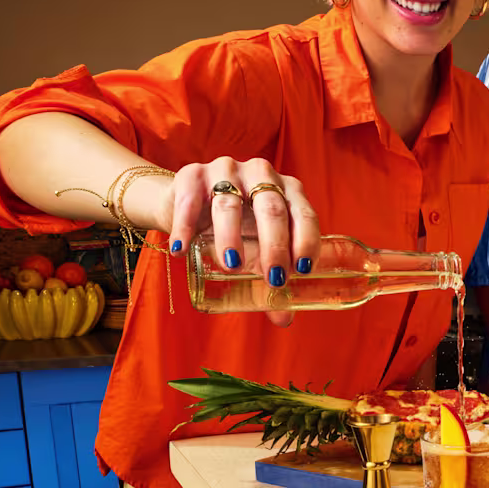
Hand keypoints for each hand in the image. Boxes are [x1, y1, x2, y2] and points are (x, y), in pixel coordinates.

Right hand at [164, 157, 319, 327]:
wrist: (187, 203)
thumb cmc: (236, 228)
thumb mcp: (256, 249)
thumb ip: (269, 279)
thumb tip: (284, 318)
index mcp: (288, 190)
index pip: (304, 214)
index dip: (306, 241)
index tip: (302, 270)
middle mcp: (261, 174)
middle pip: (271, 208)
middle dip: (274, 246)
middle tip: (273, 279)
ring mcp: (226, 169)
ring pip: (230, 204)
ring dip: (231, 237)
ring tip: (232, 266)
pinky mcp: (192, 173)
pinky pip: (189, 201)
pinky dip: (185, 228)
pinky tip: (182, 251)